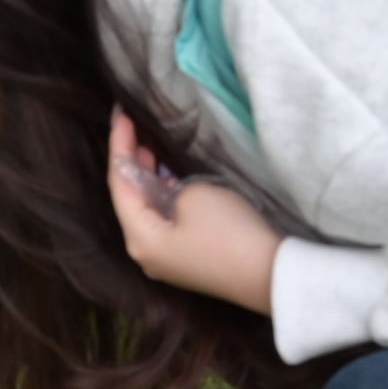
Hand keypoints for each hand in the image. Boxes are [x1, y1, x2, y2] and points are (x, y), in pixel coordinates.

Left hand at [107, 108, 280, 314]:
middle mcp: (145, 252)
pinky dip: (163, 197)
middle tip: (132, 128)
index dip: (119, 146)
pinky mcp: (186, 259)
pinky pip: (165, 222)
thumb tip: (172, 193)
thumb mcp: (193, 194)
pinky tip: (168, 178)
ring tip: (148, 148)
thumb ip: (169, 186)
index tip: (120, 114)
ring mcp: (166, 259)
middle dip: (131, 163)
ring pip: (147, 211)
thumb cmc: (228, 233)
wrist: (269, 273)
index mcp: (139, 238)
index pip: (119, 183)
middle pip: (129, 200)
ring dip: (148, 180)